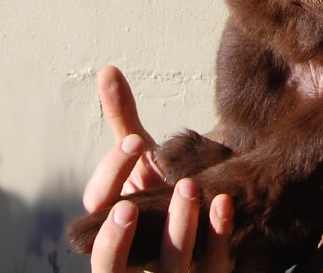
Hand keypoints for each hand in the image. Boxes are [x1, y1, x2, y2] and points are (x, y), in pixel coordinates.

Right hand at [85, 66, 233, 272]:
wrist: (210, 207)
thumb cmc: (166, 182)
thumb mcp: (142, 155)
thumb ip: (123, 117)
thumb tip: (108, 70)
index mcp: (116, 221)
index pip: (97, 208)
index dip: (112, 176)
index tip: (135, 140)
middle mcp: (139, 254)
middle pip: (111, 267)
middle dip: (117, 239)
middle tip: (132, 204)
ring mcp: (174, 268)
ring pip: (168, 269)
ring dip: (177, 230)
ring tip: (189, 187)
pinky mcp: (211, 270)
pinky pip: (214, 266)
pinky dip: (219, 236)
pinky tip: (224, 201)